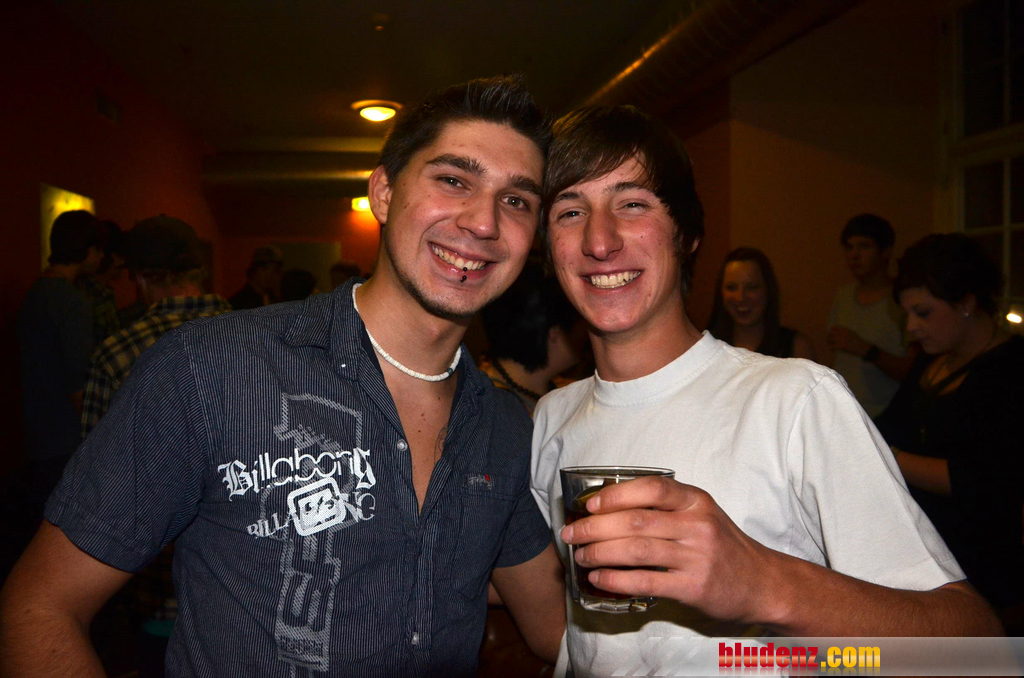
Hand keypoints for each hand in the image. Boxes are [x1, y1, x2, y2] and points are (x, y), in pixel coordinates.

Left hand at [560, 477, 778, 624]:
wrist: (763, 583)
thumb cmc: (723, 546)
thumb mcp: (702, 514)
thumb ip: (666, 508)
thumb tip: (609, 508)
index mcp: (696, 501)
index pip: (652, 489)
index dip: (616, 495)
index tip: (589, 505)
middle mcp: (697, 525)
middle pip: (635, 522)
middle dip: (594, 527)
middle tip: (572, 534)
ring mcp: (696, 556)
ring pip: (635, 550)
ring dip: (600, 553)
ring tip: (581, 557)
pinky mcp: (693, 587)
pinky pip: (645, 581)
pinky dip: (616, 580)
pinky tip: (600, 579)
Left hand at [826, 326, 870, 356]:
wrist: (863, 347)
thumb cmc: (857, 340)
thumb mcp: (852, 332)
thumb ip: (845, 331)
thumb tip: (836, 330)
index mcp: (845, 330)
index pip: (835, 327)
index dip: (832, 330)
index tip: (831, 333)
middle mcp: (843, 333)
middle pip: (831, 333)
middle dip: (829, 336)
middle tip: (829, 339)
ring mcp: (842, 339)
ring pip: (830, 339)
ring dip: (829, 342)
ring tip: (830, 344)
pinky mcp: (842, 346)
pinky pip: (833, 346)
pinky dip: (832, 348)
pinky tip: (833, 349)